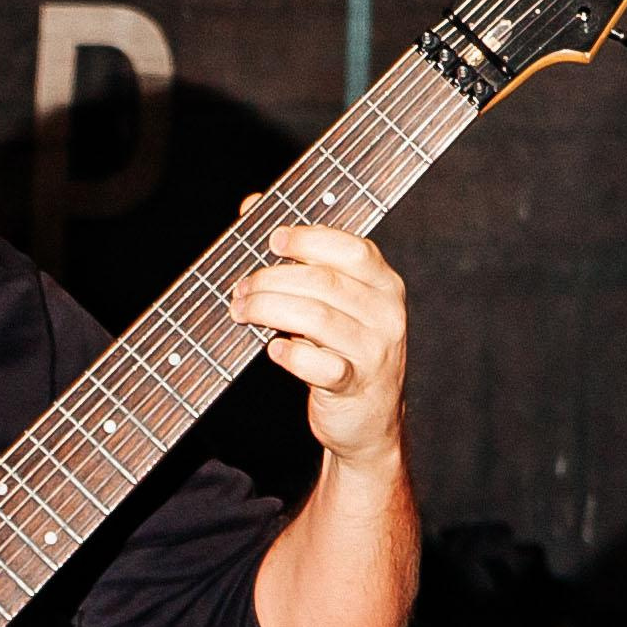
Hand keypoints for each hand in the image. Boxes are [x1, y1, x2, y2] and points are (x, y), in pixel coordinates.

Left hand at [228, 224, 406, 472]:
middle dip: (272, 279)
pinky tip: (273, 349)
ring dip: (269, 311)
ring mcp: (375, 352)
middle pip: (324, 282)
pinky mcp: (356, 386)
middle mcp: (386, 314)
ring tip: (243, 311)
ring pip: (317, 318)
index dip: (308, 239)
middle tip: (240, 288)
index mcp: (384, 284)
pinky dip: (291, 354)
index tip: (272, 240)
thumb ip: (299, 254)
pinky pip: (320, 365)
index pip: (352, 249)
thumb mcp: (332, 301)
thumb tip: (253, 205)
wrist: (369, 421)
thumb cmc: (343, 350)